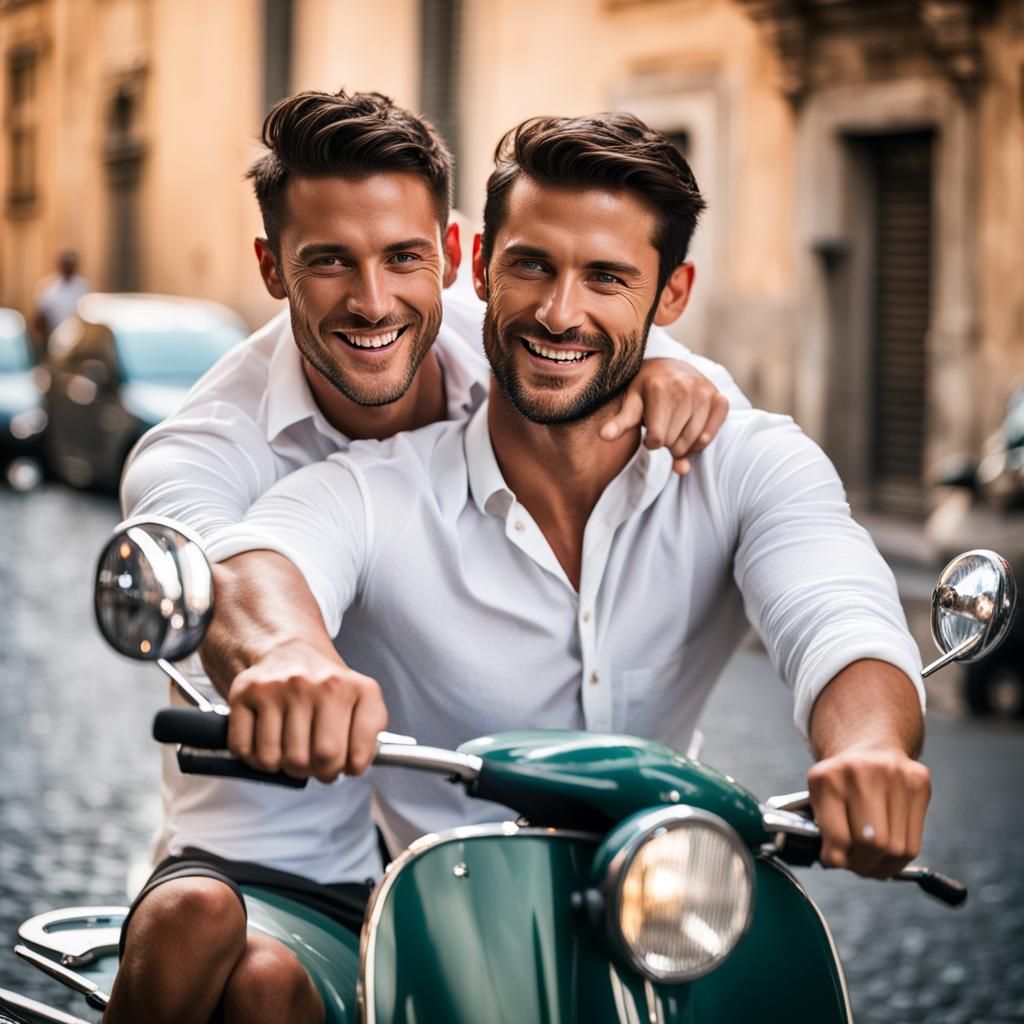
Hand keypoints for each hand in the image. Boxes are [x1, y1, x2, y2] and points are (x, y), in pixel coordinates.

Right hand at [226, 637, 387, 781]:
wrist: (288, 650)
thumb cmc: (326, 686)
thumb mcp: (363, 700)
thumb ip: (370, 734)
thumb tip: (354, 765)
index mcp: (351, 688)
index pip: (351, 756)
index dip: (346, 769)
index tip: (343, 763)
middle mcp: (314, 683)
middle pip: (314, 760)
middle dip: (314, 771)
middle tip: (314, 759)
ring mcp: (277, 687)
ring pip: (275, 759)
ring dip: (282, 765)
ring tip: (291, 747)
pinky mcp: (245, 693)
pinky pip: (244, 749)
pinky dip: (254, 757)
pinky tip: (268, 741)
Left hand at [601, 358, 728, 473]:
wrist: (670, 369)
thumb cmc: (645, 390)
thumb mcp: (631, 403)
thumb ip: (619, 422)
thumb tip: (603, 436)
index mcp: (659, 387)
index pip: (657, 440)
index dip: (651, 443)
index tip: (648, 432)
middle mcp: (684, 387)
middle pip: (675, 443)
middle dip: (667, 442)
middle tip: (663, 428)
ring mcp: (704, 392)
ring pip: (694, 442)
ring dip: (683, 444)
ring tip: (674, 429)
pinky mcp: (719, 398)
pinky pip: (711, 434)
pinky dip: (701, 440)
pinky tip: (691, 431)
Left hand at [807, 745, 930, 877]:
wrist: (870, 748)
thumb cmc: (841, 781)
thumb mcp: (820, 797)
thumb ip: (824, 830)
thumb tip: (837, 862)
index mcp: (827, 777)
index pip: (838, 837)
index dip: (836, 859)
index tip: (834, 861)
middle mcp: (862, 771)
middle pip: (872, 844)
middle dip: (862, 864)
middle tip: (856, 865)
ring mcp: (895, 775)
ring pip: (897, 848)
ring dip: (882, 865)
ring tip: (872, 861)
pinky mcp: (919, 782)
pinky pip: (915, 841)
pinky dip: (899, 857)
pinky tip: (888, 852)